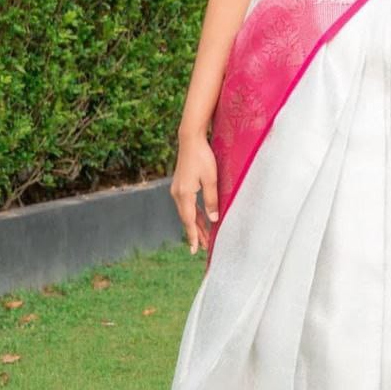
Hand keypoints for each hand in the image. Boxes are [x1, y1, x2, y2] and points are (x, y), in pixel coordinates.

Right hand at [170, 133, 218, 254]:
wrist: (190, 140)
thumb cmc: (203, 157)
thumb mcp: (211, 180)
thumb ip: (211, 200)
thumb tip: (213, 219)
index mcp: (184, 194)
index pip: (189, 221)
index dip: (193, 236)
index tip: (195, 249)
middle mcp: (177, 194)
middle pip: (187, 219)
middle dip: (196, 233)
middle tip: (203, 247)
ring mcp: (177, 189)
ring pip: (187, 212)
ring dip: (196, 224)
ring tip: (204, 236)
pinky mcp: (180, 185)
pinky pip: (187, 204)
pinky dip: (194, 213)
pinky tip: (200, 218)